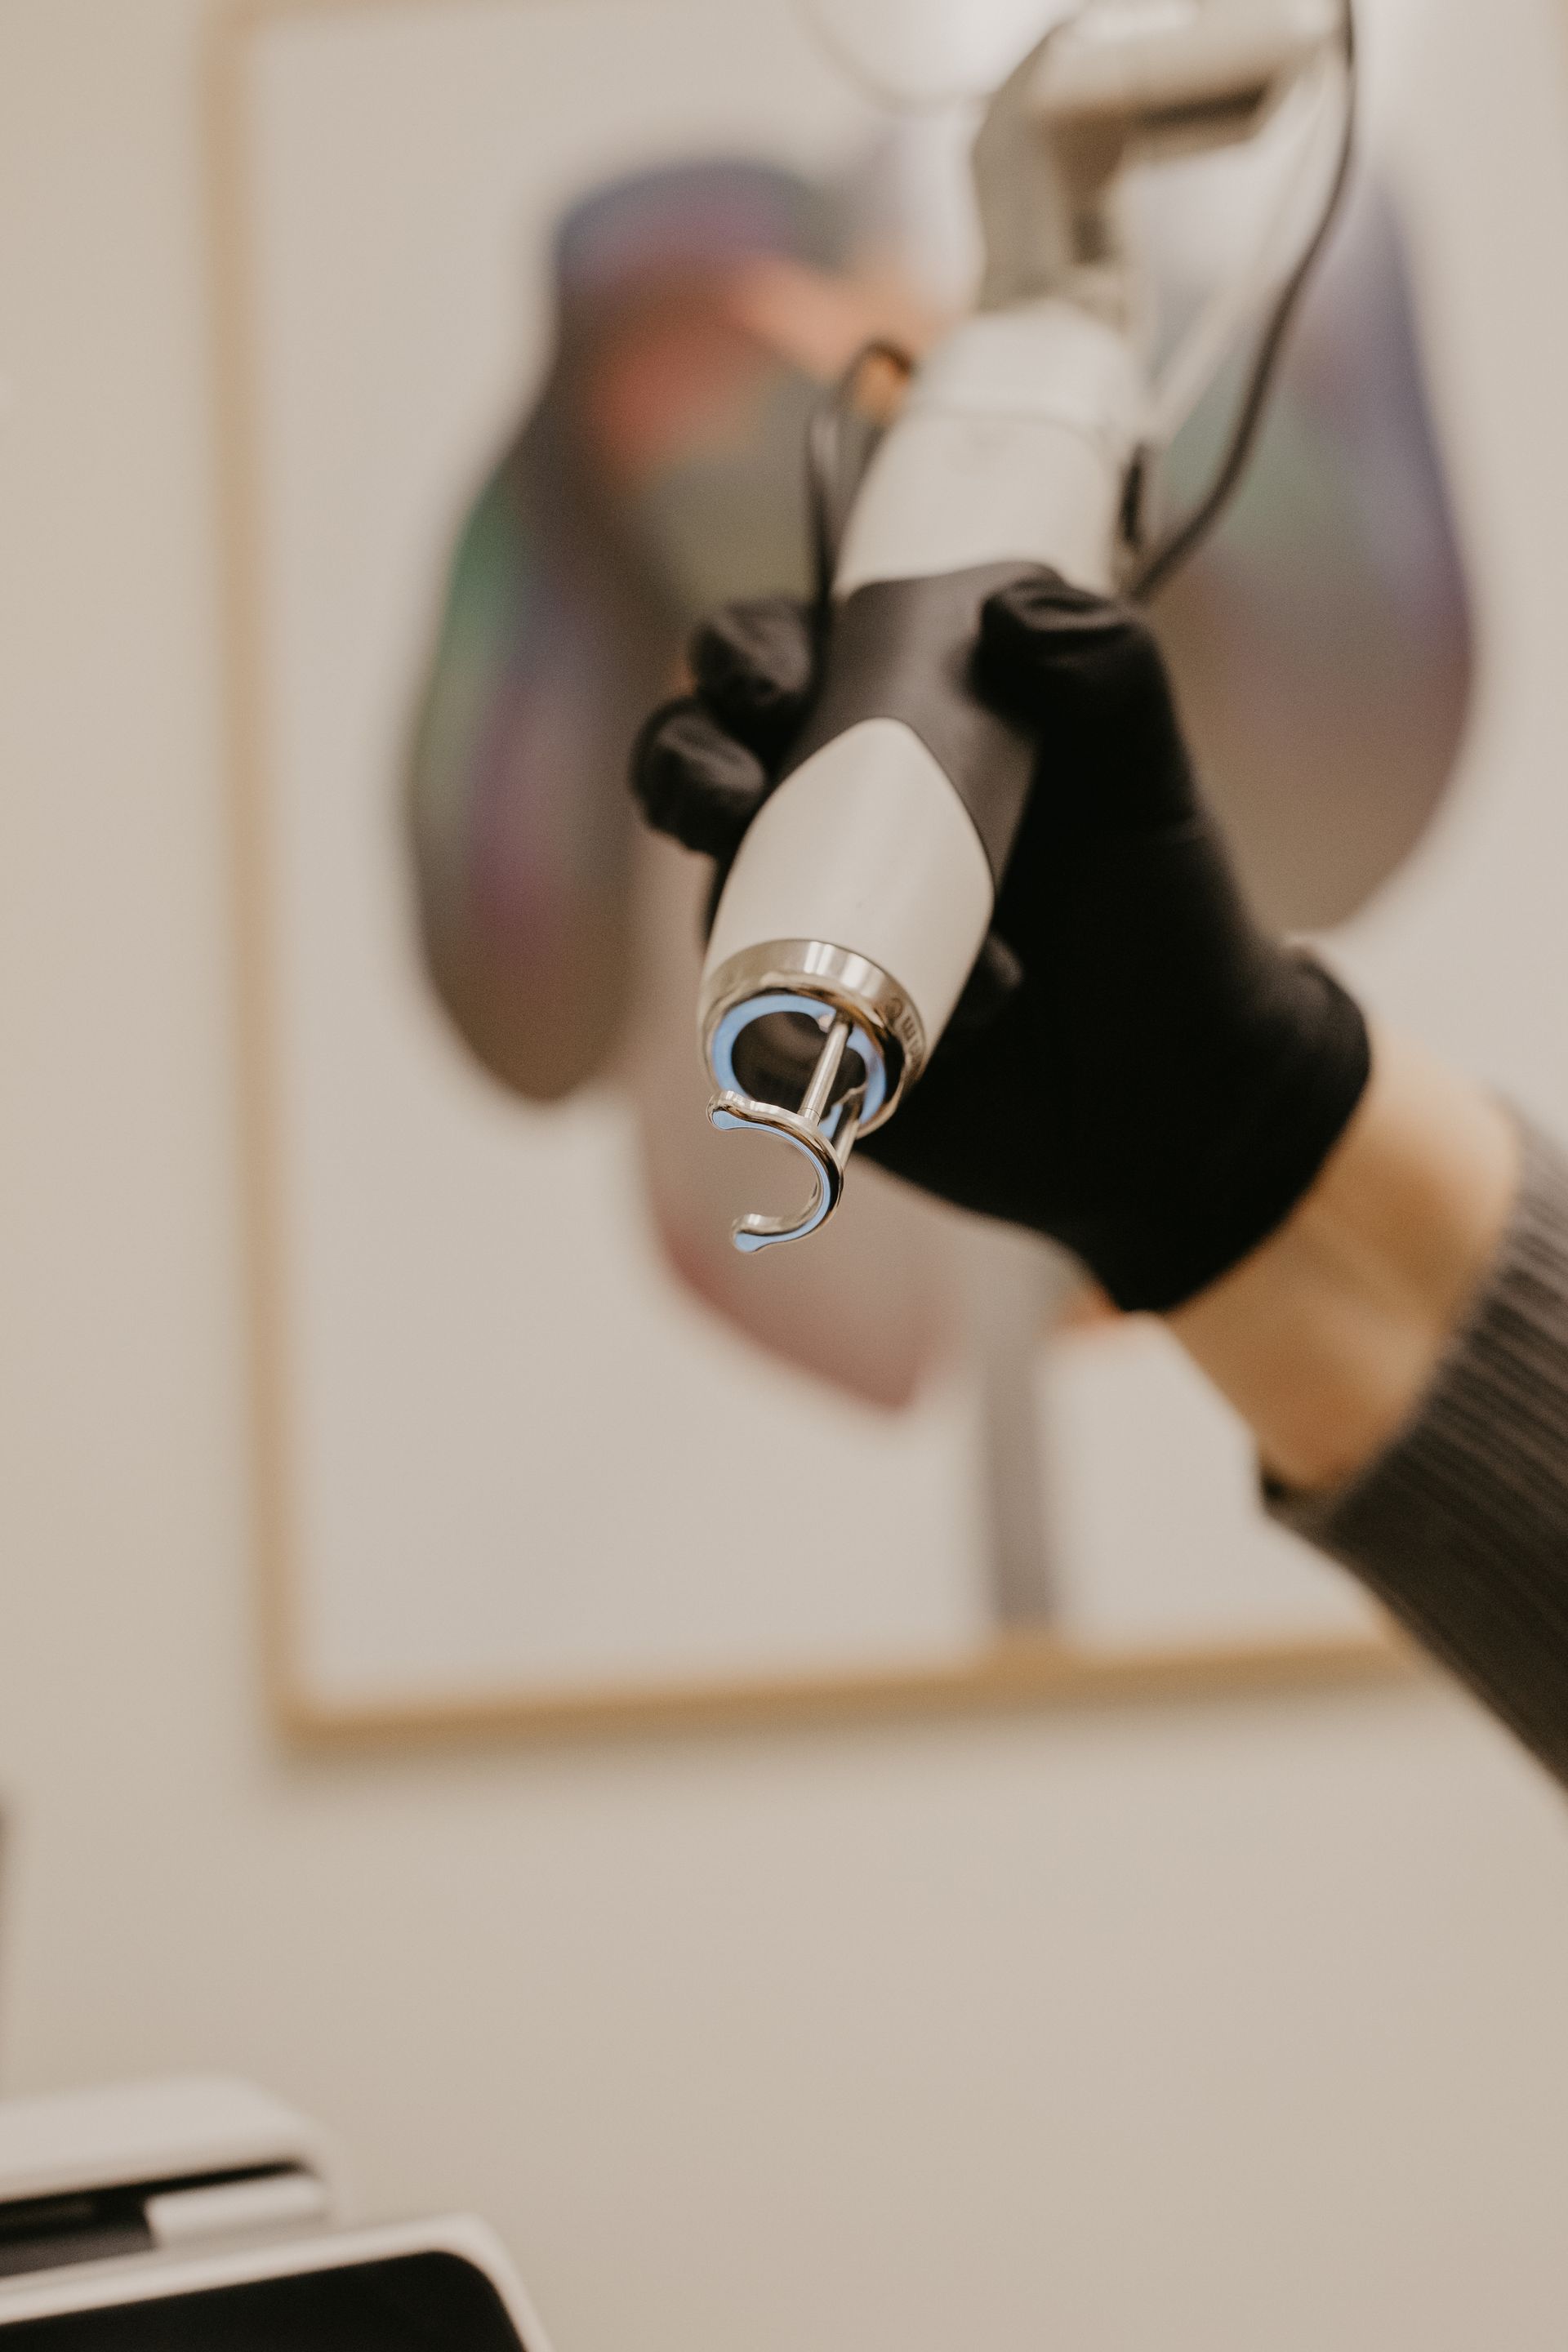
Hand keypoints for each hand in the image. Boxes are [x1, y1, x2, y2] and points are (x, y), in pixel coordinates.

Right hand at [631, 572, 1370, 1312]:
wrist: (1179, 1091)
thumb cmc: (1160, 915)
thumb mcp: (1151, 780)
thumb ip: (1112, 674)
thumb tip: (1011, 605)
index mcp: (888, 721)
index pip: (778, 654)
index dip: (742, 653)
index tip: (772, 681)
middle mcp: (823, 816)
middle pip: (702, 757)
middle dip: (688, 762)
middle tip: (733, 794)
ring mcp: (804, 928)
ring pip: (715, 885)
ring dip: (730, 885)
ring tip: (816, 913)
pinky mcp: (803, 1038)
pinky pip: (774, 1022)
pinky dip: (844, 1014)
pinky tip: (980, 1017)